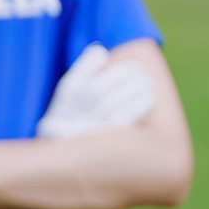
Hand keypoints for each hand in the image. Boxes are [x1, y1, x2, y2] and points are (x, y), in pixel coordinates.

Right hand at [37, 44, 153, 138]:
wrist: (70, 156)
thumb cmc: (74, 116)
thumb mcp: (70, 94)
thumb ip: (83, 70)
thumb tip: (99, 51)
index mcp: (60, 103)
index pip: (74, 81)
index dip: (93, 67)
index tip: (120, 63)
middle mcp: (68, 118)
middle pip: (94, 92)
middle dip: (119, 77)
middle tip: (139, 69)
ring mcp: (85, 131)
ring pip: (108, 105)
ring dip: (130, 89)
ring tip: (146, 81)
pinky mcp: (104, 143)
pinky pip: (121, 121)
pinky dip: (136, 106)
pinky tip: (148, 97)